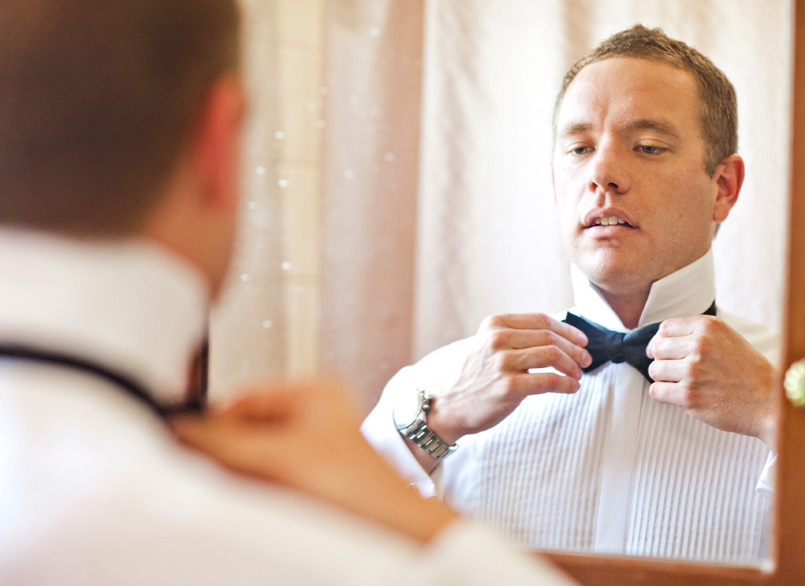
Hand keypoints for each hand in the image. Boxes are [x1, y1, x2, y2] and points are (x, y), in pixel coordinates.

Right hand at [169, 380, 457, 543]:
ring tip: (224, 485)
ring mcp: (312, 447)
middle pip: (246, 427)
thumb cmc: (354, 485)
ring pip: (254, 454)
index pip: (241, 397)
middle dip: (221, 448)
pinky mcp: (311, 478)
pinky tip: (246, 498)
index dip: (209, 419)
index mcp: (310, 393)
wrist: (392, 530)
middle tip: (194, 467)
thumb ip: (225, 443)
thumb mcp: (279, 457)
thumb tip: (180, 429)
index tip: (176, 438)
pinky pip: (267, 475)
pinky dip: (251, 485)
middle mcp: (312, 415)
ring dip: (235, 470)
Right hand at [424, 313, 591, 447]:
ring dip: (572, 365)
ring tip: (577, 375)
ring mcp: (502, 362)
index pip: (542, 320)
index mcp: (495, 324)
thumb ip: (515, 338)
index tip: (581, 340)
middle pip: (550, 337)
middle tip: (585, 359)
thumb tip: (557, 338)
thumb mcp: (487, 346)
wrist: (444, 403)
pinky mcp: (508, 387)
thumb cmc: (471, 377)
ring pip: (552, 355)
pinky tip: (571, 388)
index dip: (567, 329)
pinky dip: (566, 384)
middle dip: (574, 348)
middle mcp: (498, 339)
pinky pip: (549, 381)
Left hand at [647, 316, 776, 447]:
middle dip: (662, 360)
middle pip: (656, 349)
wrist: (769, 402)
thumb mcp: (726, 338)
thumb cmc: (747, 371)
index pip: (664, 329)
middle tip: (676, 370)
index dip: (662, 341)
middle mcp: (699, 345)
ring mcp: (693, 371)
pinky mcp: (689, 396)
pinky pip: (657, 391)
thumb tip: (658, 339)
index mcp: (708, 327)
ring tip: (682, 383)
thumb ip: (696, 333)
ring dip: (664, 379)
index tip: (666, 352)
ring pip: (654, 370)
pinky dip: (664, 394)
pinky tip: (679, 395)